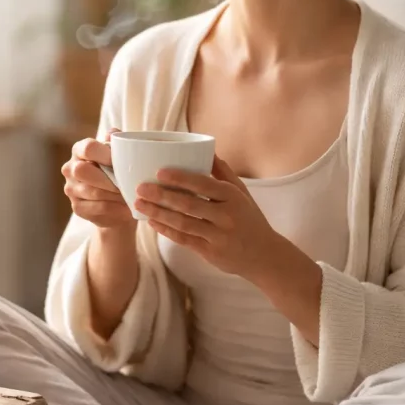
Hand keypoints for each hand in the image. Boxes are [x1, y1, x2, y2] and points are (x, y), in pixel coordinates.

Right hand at [61, 129, 134, 229]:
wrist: (115, 199)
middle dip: (107, 178)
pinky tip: (126, 207)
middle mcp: (70, 168)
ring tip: (131, 195)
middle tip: (126, 184)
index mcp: (79, 149)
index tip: (120, 162)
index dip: (105, 154)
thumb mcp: (118, 154)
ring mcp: (71, 189)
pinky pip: (97, 208)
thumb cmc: (116, 170)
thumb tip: (113, 133)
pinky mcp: (77, 207)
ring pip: (92, 191)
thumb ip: (116, 143)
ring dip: (114, 195)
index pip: (88, 148)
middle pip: (82, 170)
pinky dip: (115, 208)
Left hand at [134, 155, 279, 278]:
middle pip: (189, 204)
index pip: (203, 185)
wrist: (265, 255)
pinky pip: (184, 240)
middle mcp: (226, 216)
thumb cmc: (250, 218)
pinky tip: (152, 222)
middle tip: (141, 187)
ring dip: (158, 213)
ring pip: (183, 223)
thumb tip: (207, 149)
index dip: (181, 178)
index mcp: (232, 197)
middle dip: (162, 195)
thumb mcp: (242, 193)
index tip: (159, 171)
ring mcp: (218, 236)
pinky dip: (166, 231)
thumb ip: (223, 172)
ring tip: (139, 204)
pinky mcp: (210, 253)